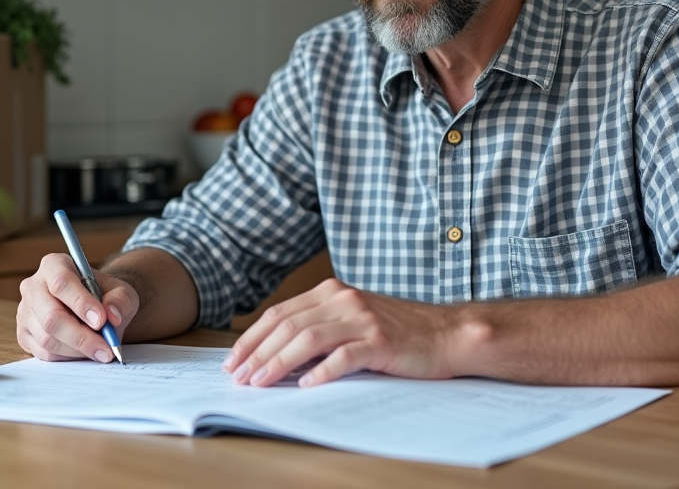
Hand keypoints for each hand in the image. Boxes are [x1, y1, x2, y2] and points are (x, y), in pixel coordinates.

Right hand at [17, 253, 139, 362]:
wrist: (93, 307)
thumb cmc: (104, 295)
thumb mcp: (121, 290)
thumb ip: (120, 300)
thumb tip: (112, 316)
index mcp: (54, 265)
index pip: (61, 283)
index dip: (81, 303)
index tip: (101, 320)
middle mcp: (33, 286)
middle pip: (51, 316)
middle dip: (81, 337)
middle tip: (106, 348)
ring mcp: (25, 312)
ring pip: (47, 338)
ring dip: (78, 350)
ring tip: (100, 350)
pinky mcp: (24, 335)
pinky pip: (44, 353)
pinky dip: (68, 357)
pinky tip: (84, 351)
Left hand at [222, 278, 462, 387]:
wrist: (445, 334)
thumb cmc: (397, 332)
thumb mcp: (352, 321)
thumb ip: (319, 328)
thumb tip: (275, 356)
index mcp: (332, 292)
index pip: (280, 313)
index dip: (252, 337)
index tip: (233, 360)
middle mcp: (343, 300)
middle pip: (288, 325)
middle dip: (258, 352)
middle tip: (239, 376)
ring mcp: (362, 319)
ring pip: (308, 339)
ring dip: (279, 363)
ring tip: (261, 382)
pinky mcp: (381, 341)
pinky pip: (344, 357)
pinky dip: (322, 372)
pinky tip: (306, 385)